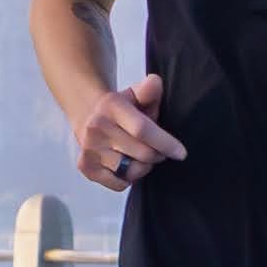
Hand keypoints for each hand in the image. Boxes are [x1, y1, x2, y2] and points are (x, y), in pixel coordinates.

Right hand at [71, 74, 187, 192]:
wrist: (87, 113)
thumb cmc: (120, 106)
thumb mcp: (135, 94)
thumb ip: (149, 90)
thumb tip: (156, 82)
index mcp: (111, 107)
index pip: (142, 129)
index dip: (164, 143)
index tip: (181, 153)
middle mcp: (97, 128)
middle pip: (141, 154)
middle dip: (158, 155)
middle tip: (160, 151)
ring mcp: (89, 149)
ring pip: (131, 172)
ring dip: (144, 168)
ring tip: (142, 157)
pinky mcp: (85, 167)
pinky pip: (118, 183)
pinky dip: (128, 179)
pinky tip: (127, 165)